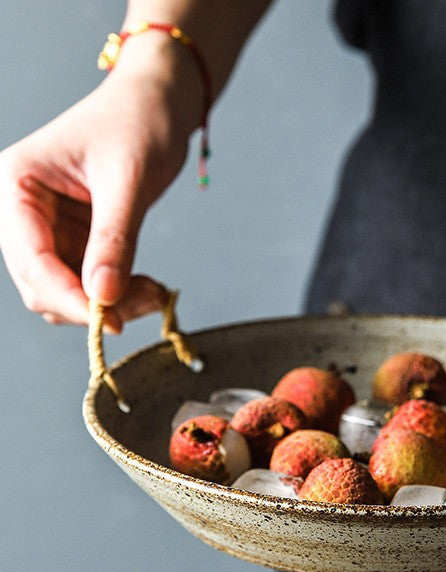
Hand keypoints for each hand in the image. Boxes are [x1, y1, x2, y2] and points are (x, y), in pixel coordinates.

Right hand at [0, 38, 199, 331]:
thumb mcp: (128, 181)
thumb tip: (103, 298)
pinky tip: (149, 287)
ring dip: (108, 303)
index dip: (66, 296)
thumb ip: (114, 240)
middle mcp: (22, 210)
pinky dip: (117, 294)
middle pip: (41, 283)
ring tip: (154, 292)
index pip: (30, 258)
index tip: (107, 321)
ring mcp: (49, 229)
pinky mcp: (76, 240)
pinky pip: (89, 283)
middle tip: (146, 303)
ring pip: (66, 291)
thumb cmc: (138, 123)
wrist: (157, 105)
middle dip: (90, 303)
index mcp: (16, 184)